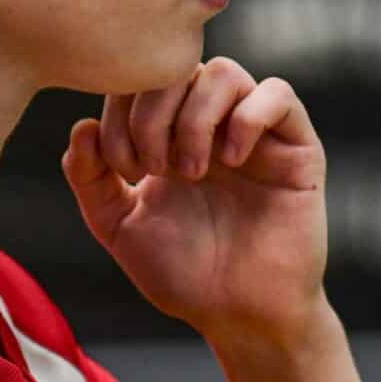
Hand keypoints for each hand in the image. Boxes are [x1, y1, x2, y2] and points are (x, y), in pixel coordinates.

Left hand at [64, 59, 328, 350]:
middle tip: (154, 167)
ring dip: (196, 117)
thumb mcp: (119, 227)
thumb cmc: (184, 275)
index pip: (141, 81)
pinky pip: (278, 94)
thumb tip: (82, 126)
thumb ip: (91, 179)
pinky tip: (232, 160)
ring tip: (192, 171)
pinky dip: (248, 116)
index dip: (122, 110)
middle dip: (153, 114)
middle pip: (177, 67)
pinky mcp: (297, 146)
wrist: (240, 314)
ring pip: (223, 72)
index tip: (125, 169)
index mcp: (169, 135)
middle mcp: (212, 124)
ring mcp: (255, 132)